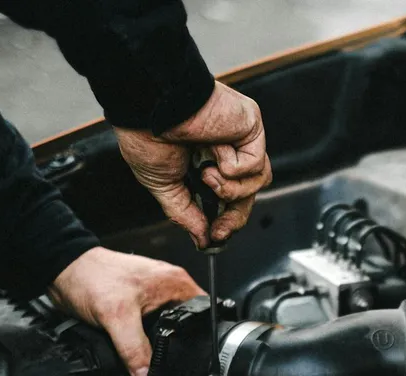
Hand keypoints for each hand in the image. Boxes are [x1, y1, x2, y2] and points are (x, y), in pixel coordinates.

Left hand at [49, 247, 202, 375]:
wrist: (63, 271)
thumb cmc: (91, 277)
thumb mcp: (117, 317)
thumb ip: (135, 350)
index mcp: (176, 284)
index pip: (204, 315)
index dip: (203, 338)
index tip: (196, 358)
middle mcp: (169, 289)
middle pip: (187, 325)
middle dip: (180, 345)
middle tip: (171, 363)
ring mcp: (154, 297)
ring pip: (168, 329)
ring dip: (160, 344)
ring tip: (154, 359)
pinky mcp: (139, 306)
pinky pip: (151, 329)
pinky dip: (146, 341)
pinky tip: (140, 351)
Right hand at [114, 82, 272, 248]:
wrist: (149, 106)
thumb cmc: (147, 133)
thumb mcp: (164, 185)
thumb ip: (185, 213)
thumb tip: (202, 239)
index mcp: (205, 162)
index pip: (229, 198)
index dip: (226, 221)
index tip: (215, 237)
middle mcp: (227, 150)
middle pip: (248, 194)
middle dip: (234, 217)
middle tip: (218, 229)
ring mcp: (241, 138)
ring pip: (257, 181)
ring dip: (230, 189)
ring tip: (206, 175)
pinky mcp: (251, 126)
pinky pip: (254, 164)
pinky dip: (233, 166)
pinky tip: (214, 150)